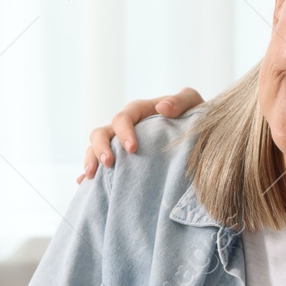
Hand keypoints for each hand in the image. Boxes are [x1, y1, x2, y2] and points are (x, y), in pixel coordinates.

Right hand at [77, 88, 204, 181]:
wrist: (201, 140)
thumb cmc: (196, 119)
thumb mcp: (194, 105)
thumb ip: (181, 100)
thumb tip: (162, 107)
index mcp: (141, 112)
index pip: (124, 117)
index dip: (124, 131)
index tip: (132, 148)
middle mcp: (126, 128)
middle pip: (101, 132)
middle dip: (101, 148)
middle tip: (109, 164)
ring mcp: (119, 145)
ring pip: (94, 148)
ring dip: (90, 160)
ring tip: (91, 176)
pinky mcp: (120, 162)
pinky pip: (99, 167)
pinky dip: (87, 174)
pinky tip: (83, 185)